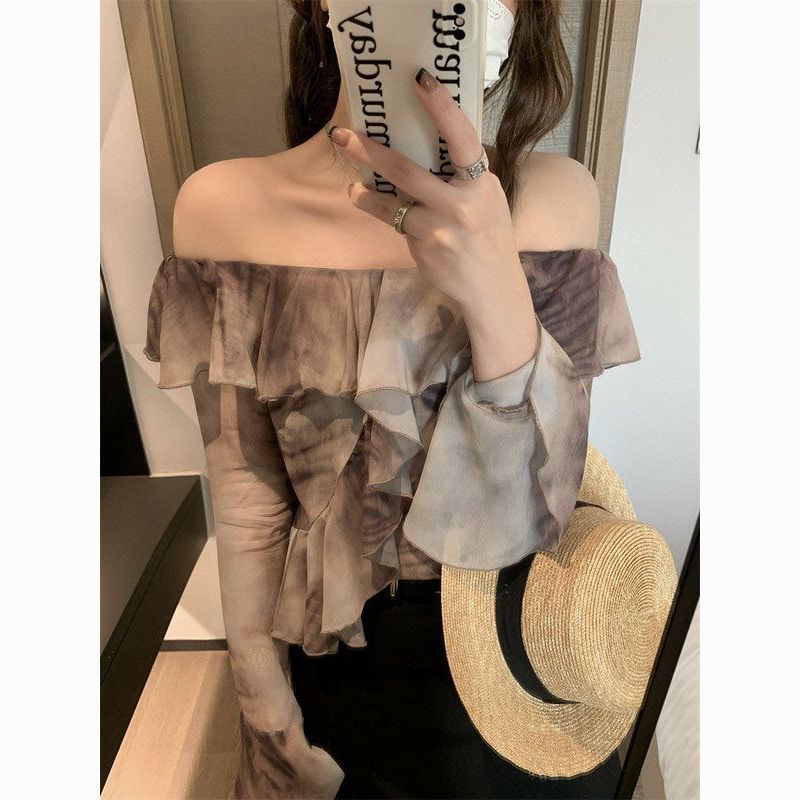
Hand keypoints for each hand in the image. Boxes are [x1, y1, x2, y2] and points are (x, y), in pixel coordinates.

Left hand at [328, 67, 523, 315]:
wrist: (493, 289)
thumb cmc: (489, 239)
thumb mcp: (488, 200)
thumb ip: (464, 177)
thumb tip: (430, 147)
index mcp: (480, 183)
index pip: (462, 137)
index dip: (441, 106)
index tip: (420, 79)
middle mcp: (462, 203)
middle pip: (409, 169)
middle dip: (372, 150)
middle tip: (342, 134)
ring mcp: (441, 227)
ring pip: (394, 198)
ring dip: (367, 185)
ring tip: (350, 174)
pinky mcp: (425, 247)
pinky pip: (394, 221)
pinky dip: (376, 208)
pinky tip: (362, 199)